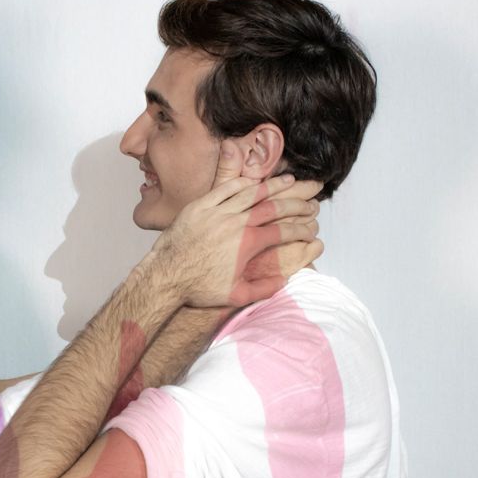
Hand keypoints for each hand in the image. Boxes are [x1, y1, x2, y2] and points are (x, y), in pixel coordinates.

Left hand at [152, 142, 318, 307]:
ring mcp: (217, 212)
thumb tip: (284, 280)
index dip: (301, 229)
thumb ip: (264, 289)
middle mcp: (236, 223)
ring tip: (288, 181)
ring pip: (251, 193)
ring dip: (273, 186)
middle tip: (308, 201)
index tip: (310, 229)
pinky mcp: (200, 206)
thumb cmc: (199, 288)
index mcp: (248, 243)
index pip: (282, 231)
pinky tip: (254, 181)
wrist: (166, 277)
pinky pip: (226, 189)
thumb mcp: (236, 296)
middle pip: (273, 207)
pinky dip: (242, 183)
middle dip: (295, 202)